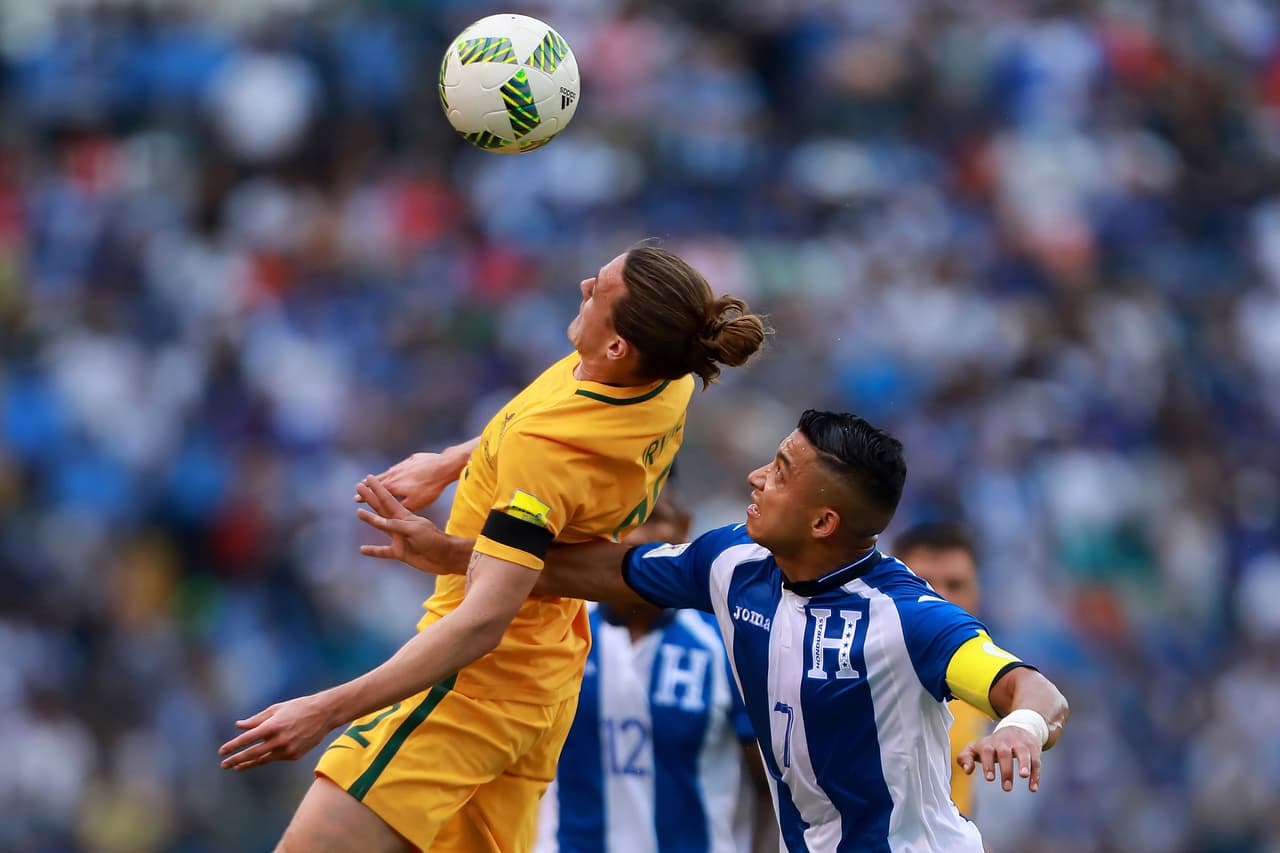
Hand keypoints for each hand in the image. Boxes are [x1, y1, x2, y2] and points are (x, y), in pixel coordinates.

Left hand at [219, 694, 335, 770]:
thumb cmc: (299, 707)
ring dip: (248, 764)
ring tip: (237, 767)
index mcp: (273, 726)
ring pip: (263, 760)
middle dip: (236, 760)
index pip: (247, 739)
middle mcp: (279, 740)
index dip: (233, 746)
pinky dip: (266, 758)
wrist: (324, 714)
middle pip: (252, 754)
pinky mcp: (294, 755)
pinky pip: (276, 758)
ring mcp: (288, 750)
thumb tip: (238, 725)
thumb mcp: (276, 709)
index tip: (221, 752)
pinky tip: (258, 759)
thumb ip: (256, 719)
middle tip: (224, 765)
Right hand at [355, 450, 458, 510]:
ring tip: (373, 478)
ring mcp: (403, 465)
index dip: (365, 496)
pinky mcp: (413, 459)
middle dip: (369, 484)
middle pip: (379, 480)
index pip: (375, 492)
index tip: (356, 498)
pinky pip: (401, 465)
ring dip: (380, 476)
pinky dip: (395, 469)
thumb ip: (399, 507)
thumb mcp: (415, 503)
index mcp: (392, 485)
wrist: (442, 466)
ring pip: (389, 472)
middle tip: (360, 486)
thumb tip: (390, 513)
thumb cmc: (429, 488)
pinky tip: (396, 469)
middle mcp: (394, 473)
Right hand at [356, 475, 457, 573]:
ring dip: (369, 519)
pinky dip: (373, 551)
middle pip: (381, 507)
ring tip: (358, 512)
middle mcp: (400, 524)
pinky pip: (383, 552)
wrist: (447, 556)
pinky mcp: (401, 552)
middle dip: (370, 497)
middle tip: (357, 487)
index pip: (386, 499)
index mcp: (404, 515)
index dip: (376, 489)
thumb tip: (377, 520)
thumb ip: (395, 525)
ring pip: (381, 526)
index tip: (365, 480)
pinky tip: (362, 550)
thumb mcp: (414, 529)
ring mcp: (400, 537)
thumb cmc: (433, 539)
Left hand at [957, 726, 1041, 792]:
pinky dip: (1036, 775)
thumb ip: (965, 757)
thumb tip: (966, 770)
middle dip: (1006, 770)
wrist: (1018, 727)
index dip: (988, 764)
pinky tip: (1033, 788)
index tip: (990, 778)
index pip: (987, 751)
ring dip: (1024, 764)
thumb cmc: (994, 744)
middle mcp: (1005, 742)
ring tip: (1023, 776)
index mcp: (990, 743)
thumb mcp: (977, 747)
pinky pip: (1036, 761)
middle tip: (1006, 788)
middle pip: (1005, 753)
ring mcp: (1020, 744)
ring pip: (1023, 753)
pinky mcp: (1033, 749)